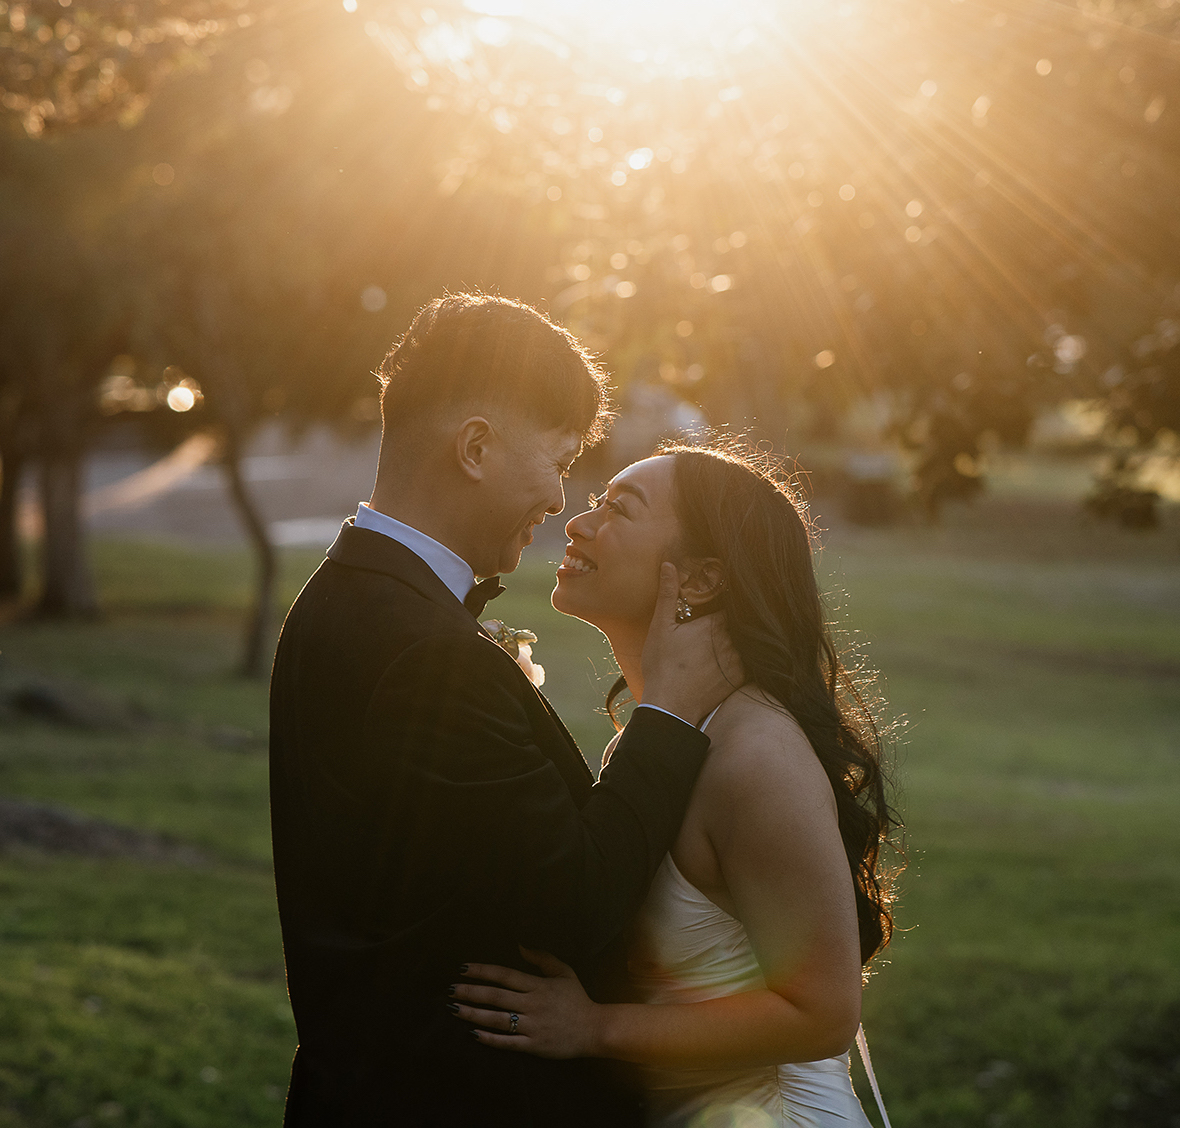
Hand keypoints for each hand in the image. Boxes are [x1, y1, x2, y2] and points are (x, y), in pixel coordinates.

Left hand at [450, 948, 602, 1058]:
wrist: (594, 1029)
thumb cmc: (577, 999)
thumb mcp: (564, 972)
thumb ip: (542, 958)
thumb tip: (520, 945)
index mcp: (538, 985)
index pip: (505, 975)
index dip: (483, 971)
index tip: (464, 968)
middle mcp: (533, 1004)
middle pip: (496, 996)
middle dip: (471, 992)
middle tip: (450, 989)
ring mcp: (533, 1026)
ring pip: (498, 1019)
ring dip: (474, 1014)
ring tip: (455, 1009)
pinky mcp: (534, 1046)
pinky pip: (508, 1042)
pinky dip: (490, 1039)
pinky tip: (473, 1034)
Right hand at [641, 562, 743, 725]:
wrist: (670, 707)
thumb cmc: (662, 666)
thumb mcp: (660, 627)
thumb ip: (668, 594)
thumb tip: (669, 565)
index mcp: (715, 625)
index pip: (730, 605)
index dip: (724, 603)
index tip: (715, 604)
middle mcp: (732, 641)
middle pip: (738, 624)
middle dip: (728, 623)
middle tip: (713, 627)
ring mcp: (738, 662)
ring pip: (743, 643)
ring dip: (734, 641)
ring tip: (717, 645)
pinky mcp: (739, 680)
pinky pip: (745, 663)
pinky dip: (737, 660)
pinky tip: (722, 663)